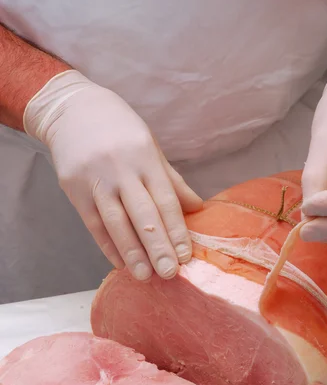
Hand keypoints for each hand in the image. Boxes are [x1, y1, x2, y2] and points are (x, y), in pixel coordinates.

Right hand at [24, 70, 202, 280]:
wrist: (71, 109)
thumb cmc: (119, 129)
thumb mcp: (150, 147)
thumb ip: (171, 180)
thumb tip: (197, 207)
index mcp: (145, 157)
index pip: (165, 200)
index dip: (177, 230)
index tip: (186, 255)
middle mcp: (121, 169)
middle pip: (142, 215)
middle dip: (157, 247)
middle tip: (169, 273)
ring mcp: (95, 180)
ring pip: (116, 222)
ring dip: (132, 252)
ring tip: (144, 276)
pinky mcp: (74, 189)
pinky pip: (93, 224)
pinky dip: (107, 245)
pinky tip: (120, 262)